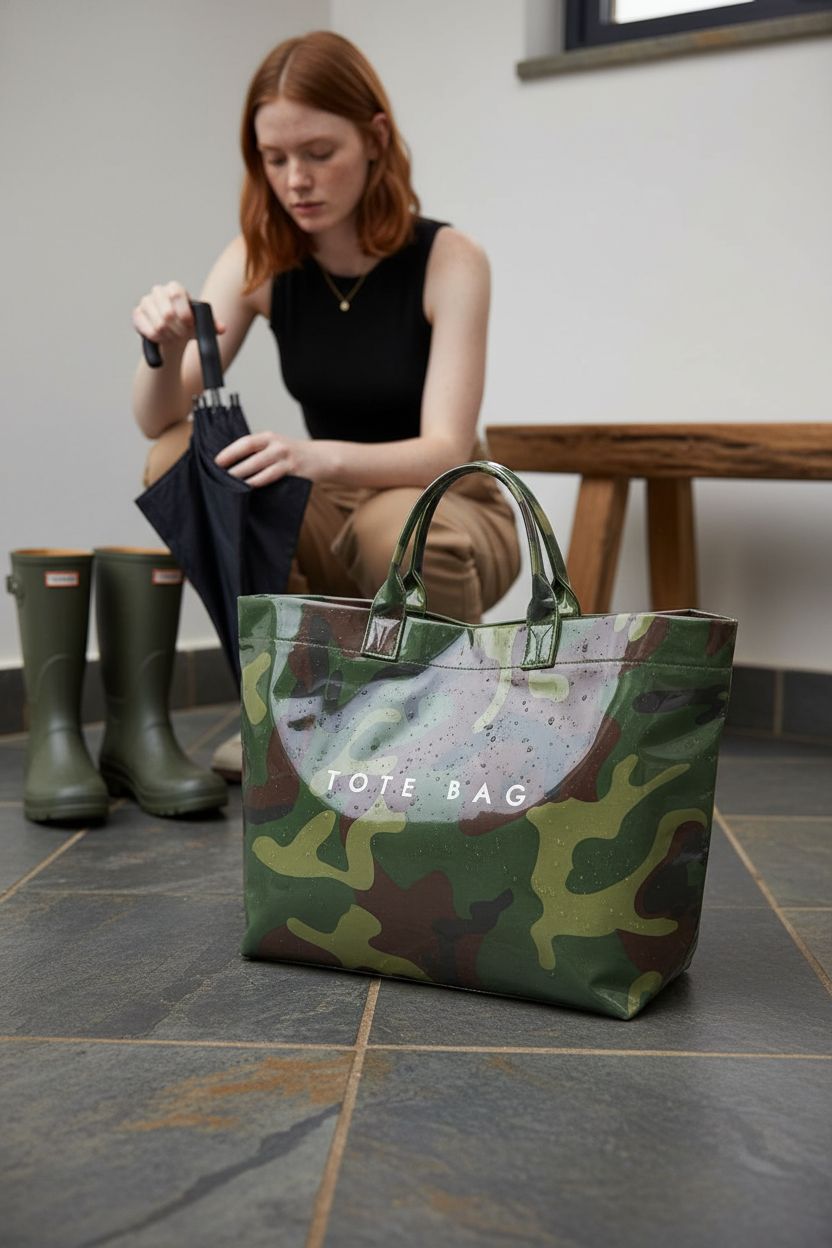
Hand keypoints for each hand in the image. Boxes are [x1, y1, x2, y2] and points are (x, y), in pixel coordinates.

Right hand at [132, 281, 226, 351]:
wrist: (172, 335)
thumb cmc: (188, 326)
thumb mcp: (201, 325)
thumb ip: (212, 324)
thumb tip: (222, 328)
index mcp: (175, 288)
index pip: (177, 294)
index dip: (184, 312)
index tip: (190, 325)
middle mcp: (158, 292)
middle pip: (167, 312)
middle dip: (177, 329)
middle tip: (182, 336)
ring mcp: (146, 302)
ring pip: (158, 324)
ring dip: (168, 336)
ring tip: (172, 338)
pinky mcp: (137, 314)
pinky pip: (147, 330)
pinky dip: (157, 338)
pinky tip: (161, 339)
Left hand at [214, 432, 328, 486]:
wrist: (322, 458)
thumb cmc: (293, 454)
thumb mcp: (276, 446)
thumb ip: (258, 452)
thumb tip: (231, 464)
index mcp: (269, 437)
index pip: (245, 442)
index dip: (230, 452)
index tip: (216, 462)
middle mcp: (277, 446)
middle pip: (251, 458)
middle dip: (234, 469)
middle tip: (220, 479)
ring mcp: (286, 459)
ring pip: (261, 470)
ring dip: (245, 479)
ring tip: (232, 487)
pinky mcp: (294, 472)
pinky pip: (273, 479)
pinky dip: (260, 484)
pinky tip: (250, 490)